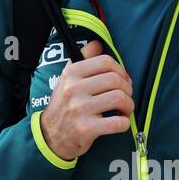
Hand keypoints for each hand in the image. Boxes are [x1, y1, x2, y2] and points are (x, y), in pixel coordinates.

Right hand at [39, 39, 133, 159]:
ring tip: (124, 110)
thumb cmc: (64, 105)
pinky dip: (125, 123)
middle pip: (115, 80)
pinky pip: (117, 123)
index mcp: (72, 73)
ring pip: (119, 98)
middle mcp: (74, 88)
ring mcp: (80, 109)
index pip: (106, 62)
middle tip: (125, 97)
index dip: (121, 70)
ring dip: (129, 106)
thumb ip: (83, 60)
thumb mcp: (67, 79)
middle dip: (128, 89)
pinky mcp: (86, 128)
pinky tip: (120, 122)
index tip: (123, 81)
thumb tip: (97, 44)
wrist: (49, 135)